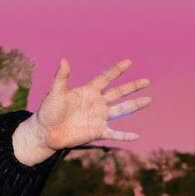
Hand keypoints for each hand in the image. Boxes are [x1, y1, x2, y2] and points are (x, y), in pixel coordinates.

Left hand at [17, 57, 151, 155]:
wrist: (46, 132)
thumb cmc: (48, 110)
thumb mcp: (55, 93)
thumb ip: (62, 77)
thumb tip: (63, 60)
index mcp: (88, 92)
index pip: (105, 78)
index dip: (116, 70)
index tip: (128, 62)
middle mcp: (96, 103)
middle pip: (118, 93)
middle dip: (132, 87)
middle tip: (147, 81)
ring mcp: (98, 117)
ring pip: (121, 110)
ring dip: (135, 105)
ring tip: (148, 100)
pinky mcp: (97, 132)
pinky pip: (114, 134)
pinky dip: (124, 136)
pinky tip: (136, 136)